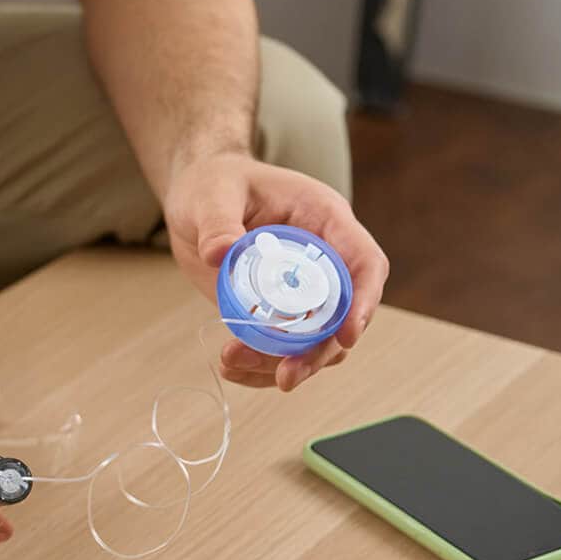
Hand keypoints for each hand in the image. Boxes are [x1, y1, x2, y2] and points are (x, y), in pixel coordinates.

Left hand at [164, 148, 389, 392]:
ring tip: (233, 364)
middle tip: (286, 377)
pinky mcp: (275, 312)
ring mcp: (301, 291)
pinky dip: (260, 366)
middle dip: (319, 352)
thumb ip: (218, 222)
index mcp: (326, 222)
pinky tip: (231, 367)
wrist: (196, 197)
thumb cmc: (215, 182)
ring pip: (315, 342)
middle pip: (343, 316)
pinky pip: (282, 349)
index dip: (363, 301)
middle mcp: (323, 261)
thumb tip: (218, 252)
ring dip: (282, 365)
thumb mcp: (212, 195)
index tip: (347, 335)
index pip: (364, 264)